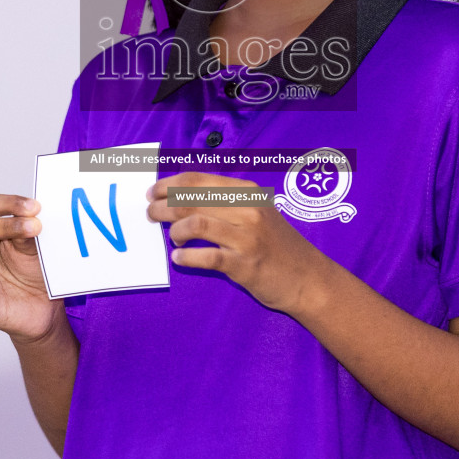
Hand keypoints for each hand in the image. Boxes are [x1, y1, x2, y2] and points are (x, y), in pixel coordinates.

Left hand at [146, 171, 328, 314]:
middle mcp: (247, 209)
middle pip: (191, 199)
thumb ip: (227, 203)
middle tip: (150, 213)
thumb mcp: (258, 213)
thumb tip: (181, 197)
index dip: (169, 184)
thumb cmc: (277, 245)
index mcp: (247, 192)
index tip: (153, 192)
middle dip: (162, 205)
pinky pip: (205, 256)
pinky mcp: (244, 264)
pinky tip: (179, 258)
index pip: (197, 180)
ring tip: (171, 238)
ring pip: (195, 223)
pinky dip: (186, 256)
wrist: (308, 279)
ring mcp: (246, 237)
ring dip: (174, 230)